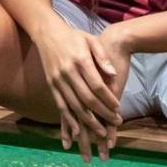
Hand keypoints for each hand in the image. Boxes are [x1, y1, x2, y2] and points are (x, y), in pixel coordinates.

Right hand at [33, 20, 122, 162]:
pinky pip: (61, 106)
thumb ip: (103, 57)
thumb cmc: (74, 36)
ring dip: (87, 121)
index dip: (108, 99)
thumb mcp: (91, 40)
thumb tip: (113, 73)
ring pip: (73, 105)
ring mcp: (57, 80)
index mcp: (80, 61)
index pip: (97, 85)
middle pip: (86, 99)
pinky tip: (77, 131)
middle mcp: (67, 72)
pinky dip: (69, 120)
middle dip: (102, 113)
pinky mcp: (51, 85)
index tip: (119, 109)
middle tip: (115, 123)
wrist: (48, 33)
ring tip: (100, 133)